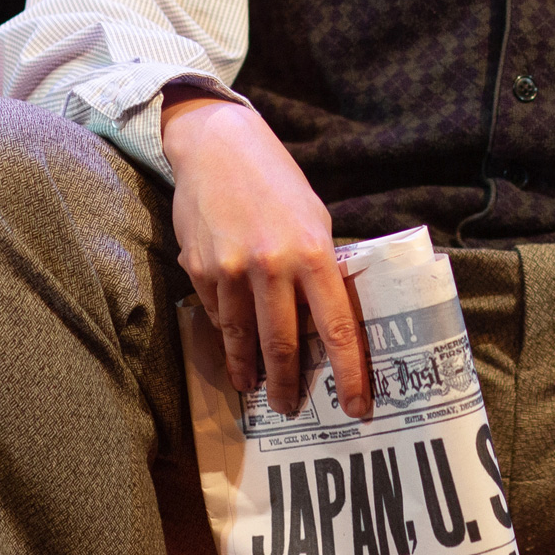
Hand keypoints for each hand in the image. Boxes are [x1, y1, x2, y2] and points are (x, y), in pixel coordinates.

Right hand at [160, 86, 370, 418]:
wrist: (218, 146)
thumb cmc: (276, 182)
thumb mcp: (314, 218)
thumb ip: (320, 266)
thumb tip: (326, 316)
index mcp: (314, 253)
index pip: (337, 327)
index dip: (348, 373)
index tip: (355, 407)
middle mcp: (273, 265)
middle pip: (283, 344)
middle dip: (288, 384)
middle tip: (291, 408)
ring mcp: (231, 269)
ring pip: (243, 337)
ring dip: (249, 369)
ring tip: (254, 387)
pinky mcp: (200, 269)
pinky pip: (217, 314)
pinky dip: (226, 333)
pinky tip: (231, 344)